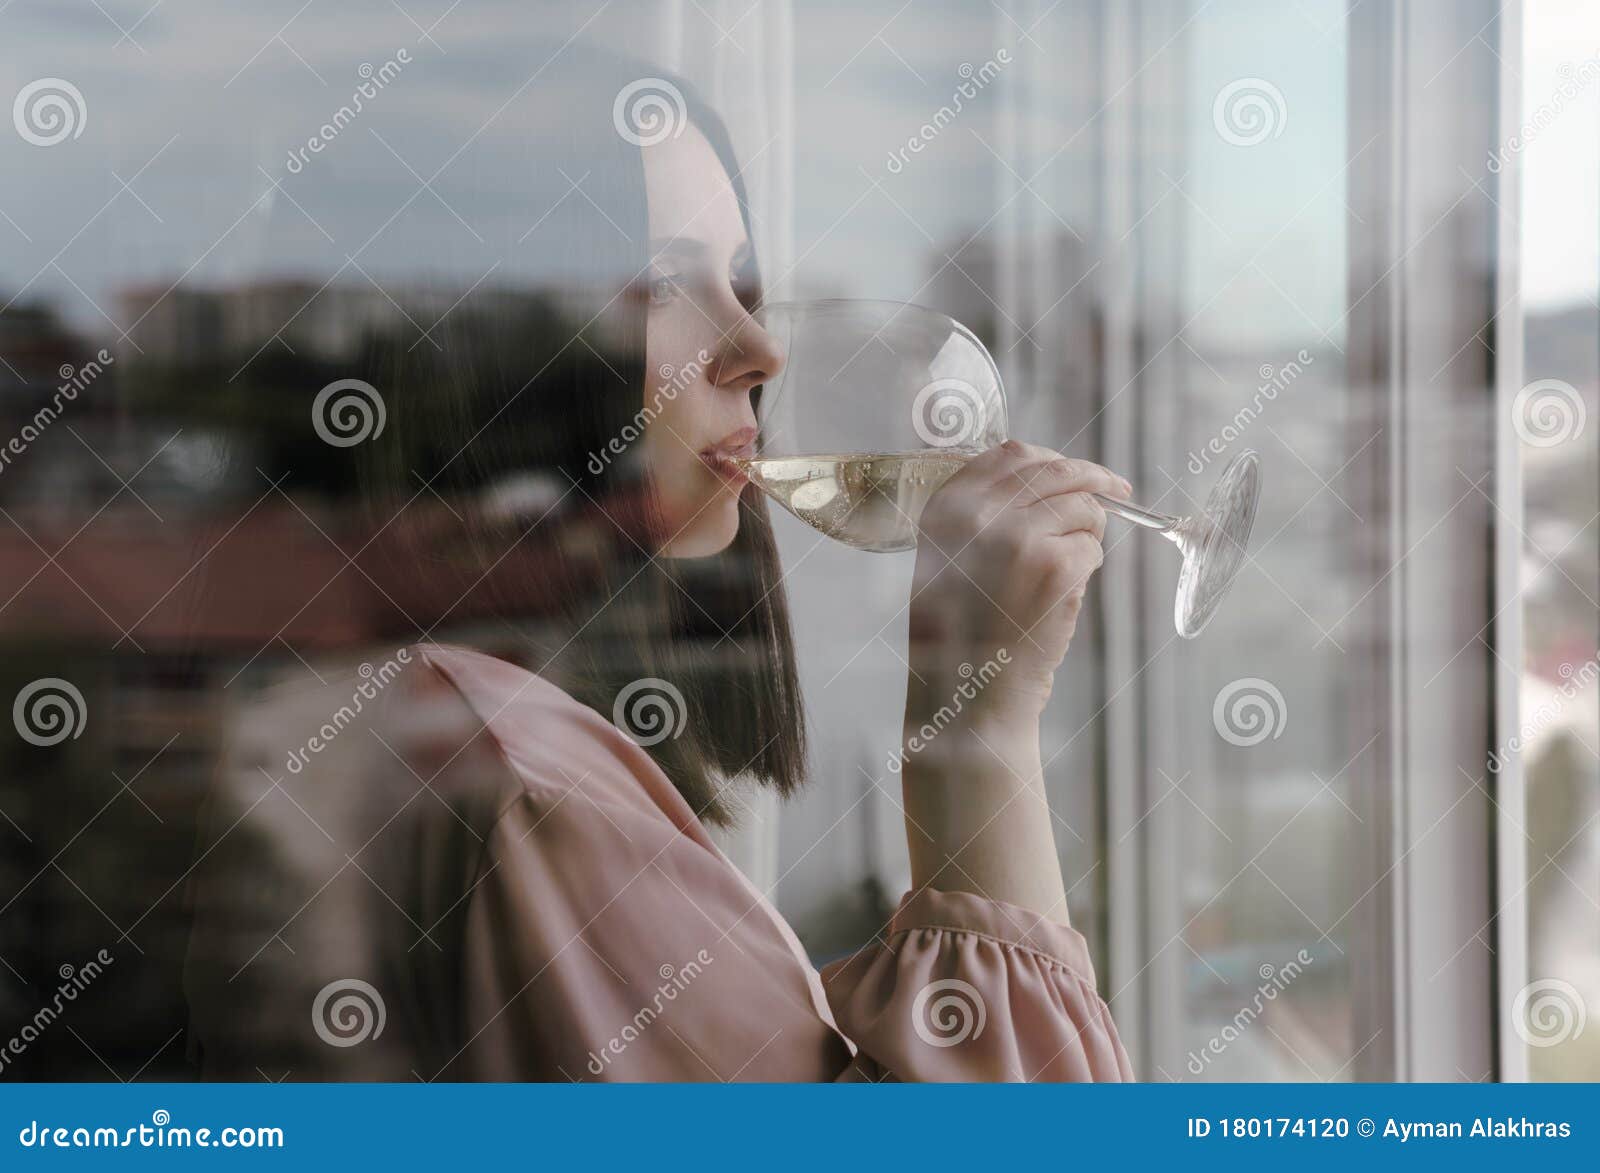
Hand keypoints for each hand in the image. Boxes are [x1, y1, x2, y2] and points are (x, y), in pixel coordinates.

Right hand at [905, 440, 1131, 727]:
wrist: (971, 691)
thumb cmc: (963, 632)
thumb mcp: (949, 557)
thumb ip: (983, 514)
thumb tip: (1045, 477)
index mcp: (949, 506)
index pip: (1012, 453)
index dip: (1051, 459)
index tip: (1075, 471)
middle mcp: (980, 512)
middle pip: (1056, 471)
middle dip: (1094, 479)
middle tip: (1119, 491)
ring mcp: (1019, 535)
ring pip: (1083, 507)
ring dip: (1088, 534)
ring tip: (1065, 571)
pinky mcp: (1056, 565)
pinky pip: (1092, 546)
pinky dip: (1088, 567)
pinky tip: (1062, 594)